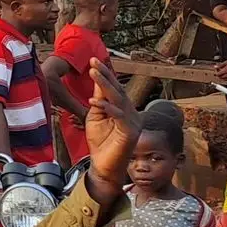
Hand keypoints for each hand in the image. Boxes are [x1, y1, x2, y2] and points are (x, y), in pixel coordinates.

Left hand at [83, 59, 143, 203]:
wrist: (103, 165)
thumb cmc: (100, 142)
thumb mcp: (95, 117)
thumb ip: (98, 101)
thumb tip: (97, 80)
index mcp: (122, 108)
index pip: (114, 88)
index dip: (105, 74)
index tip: (93, 60)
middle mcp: (130, 112)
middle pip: (117, 90)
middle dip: (105, 74)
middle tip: (94, 61)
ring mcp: (132, 122)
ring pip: (118, 99)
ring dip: (105, 85)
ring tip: (93, 73)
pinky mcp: (130, 131)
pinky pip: (118, 116)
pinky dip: (106, 107)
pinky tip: (94, 101)